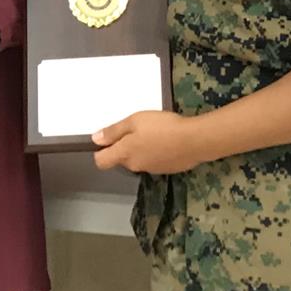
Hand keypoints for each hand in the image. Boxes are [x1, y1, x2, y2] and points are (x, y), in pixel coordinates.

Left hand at [92, 110, 206, 173]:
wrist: (195, 140)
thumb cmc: (162, 127)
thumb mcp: (134, 121)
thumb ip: (114, 131)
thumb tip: (95, 139)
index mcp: (124, 154)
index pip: (101, 161)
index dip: (100, 151)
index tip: (107, 139)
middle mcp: (135, 166)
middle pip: (121, 159)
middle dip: (124, 146)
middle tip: (137, 128)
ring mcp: (151, 169)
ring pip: (139, 159)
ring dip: (141, 148)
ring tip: (154, 132)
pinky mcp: (166, 170)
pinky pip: (154, 161)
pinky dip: (156, 152)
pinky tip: (167, 141)